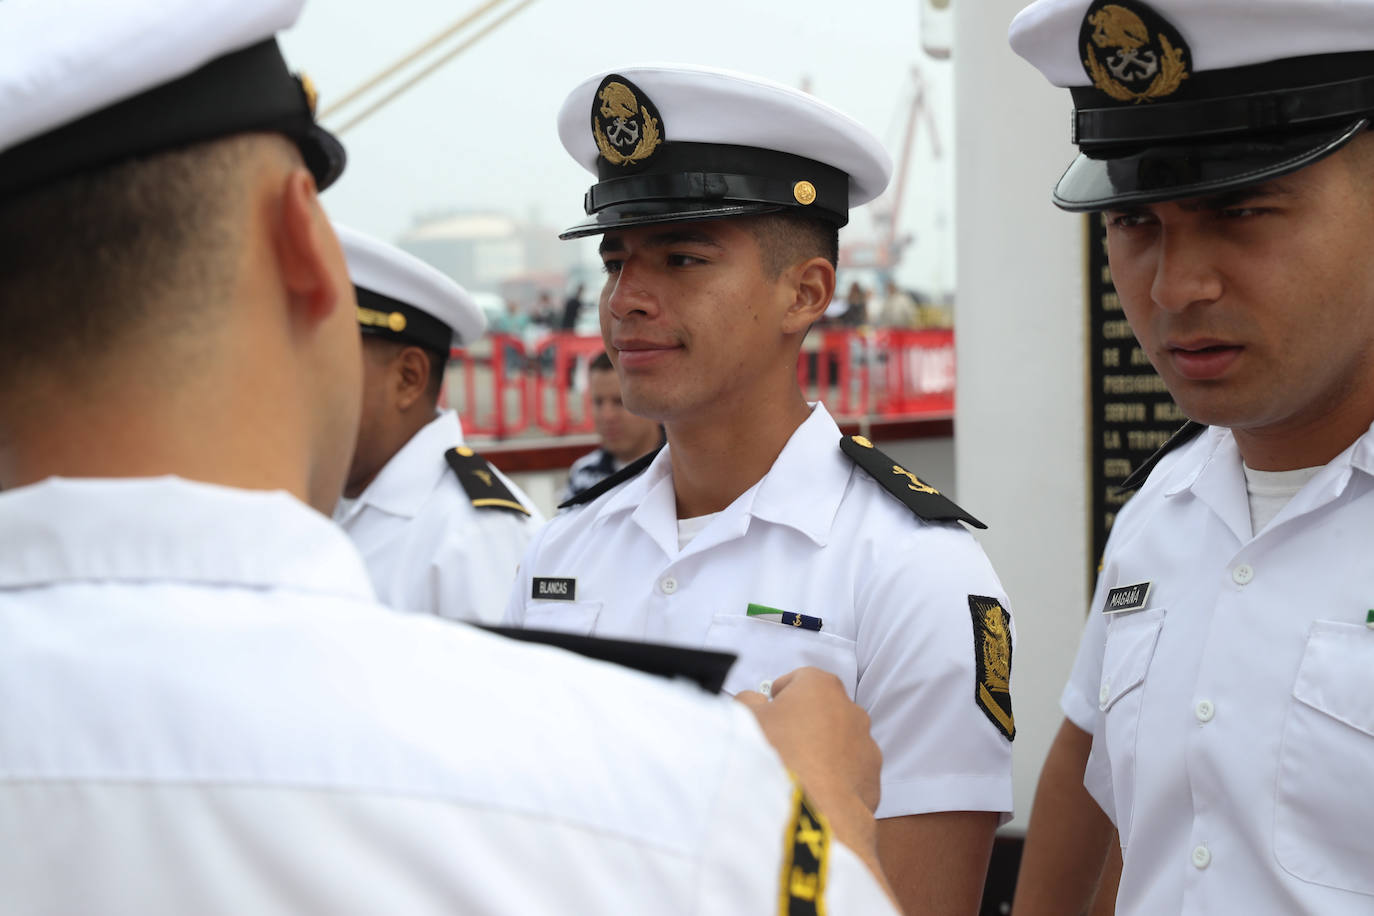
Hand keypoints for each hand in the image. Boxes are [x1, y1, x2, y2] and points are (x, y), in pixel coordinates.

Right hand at [736, 667, 881, 816]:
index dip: (783, 693)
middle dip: (805, 724)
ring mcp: (867, 749)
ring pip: (840, 745)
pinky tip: (813, 797)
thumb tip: (755, 703)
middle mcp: (852, 712)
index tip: (770, 710)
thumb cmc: (774, 756)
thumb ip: (748, 702)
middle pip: (824, 711)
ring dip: (823, 754)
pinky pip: (850, 776)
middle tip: (780, 746)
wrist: (808, 814)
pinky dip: (835, 782)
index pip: (801, 679)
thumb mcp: (743, 719)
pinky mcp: (873, 783)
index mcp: (821, 687)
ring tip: (797, 777)